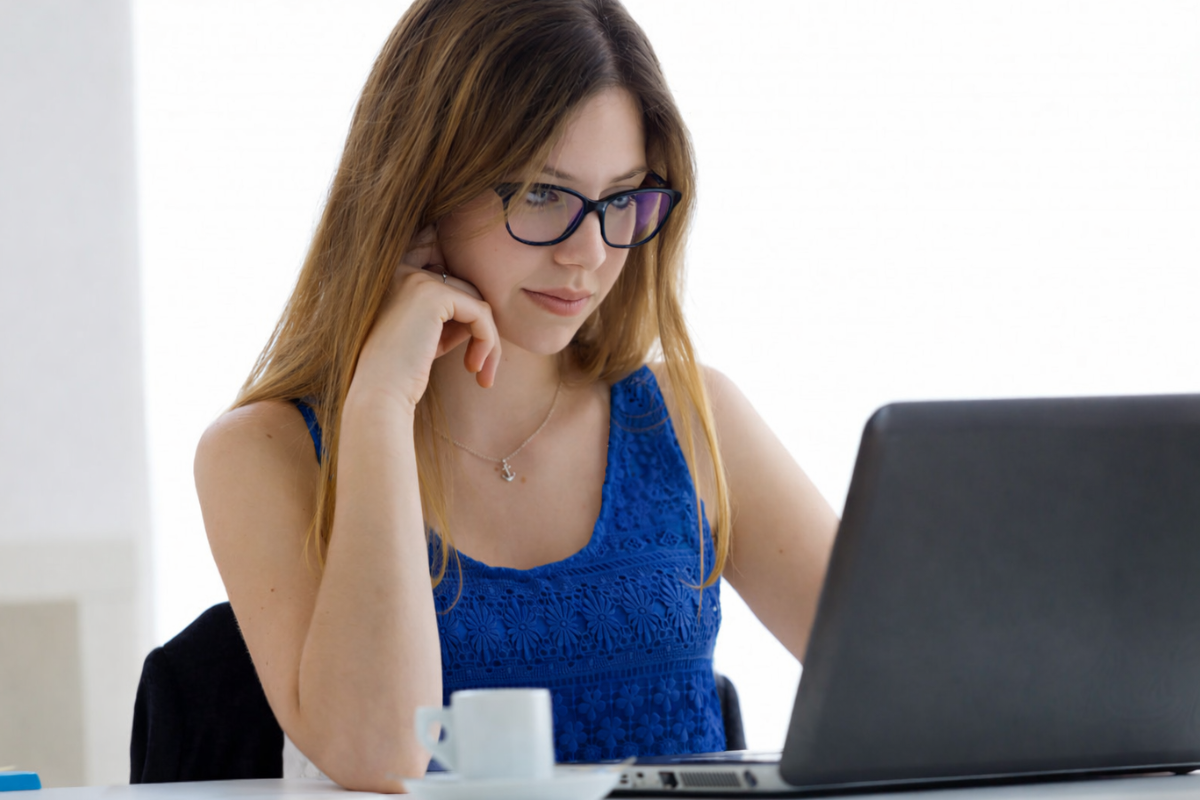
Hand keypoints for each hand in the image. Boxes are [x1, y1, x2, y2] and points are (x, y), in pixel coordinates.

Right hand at [352, 226, 501, 412]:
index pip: (449, 288)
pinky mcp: (433, 295)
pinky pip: (480, 313)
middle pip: (465, 293)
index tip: (469, 355)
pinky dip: (487, 341)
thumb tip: (481, 311)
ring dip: (488, 339)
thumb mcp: (426, 339)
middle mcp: (404, 272)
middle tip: (478, 368)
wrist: (379, 395)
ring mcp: (417, 280)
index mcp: (396, 279)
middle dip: (480, 332)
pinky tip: (476, 367)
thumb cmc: (401, 375)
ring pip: (477, 302)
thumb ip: (449, 320)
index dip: (464, 321)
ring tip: (481, 372)